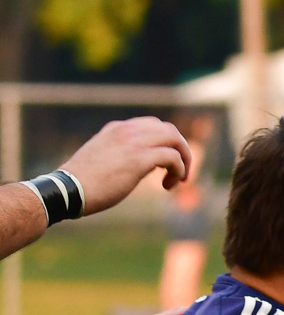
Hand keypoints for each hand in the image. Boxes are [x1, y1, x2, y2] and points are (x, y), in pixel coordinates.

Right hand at [59, 118, 192, 213]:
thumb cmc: (83, 182)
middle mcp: (125, 130)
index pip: (152, 125)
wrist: (68, 189)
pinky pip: (172, 157)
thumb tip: (137, 166)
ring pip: (174, 138)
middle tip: (180, 172)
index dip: (166, 144)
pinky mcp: (137, 159)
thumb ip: (120, 155)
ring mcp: (132, 142)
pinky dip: (179, 170)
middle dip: (181, 150)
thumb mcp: (103, 160)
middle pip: (169, 129)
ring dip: (184, 159)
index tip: (166, 164)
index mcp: (116, 129)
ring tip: (179, 179)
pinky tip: (168, 185)